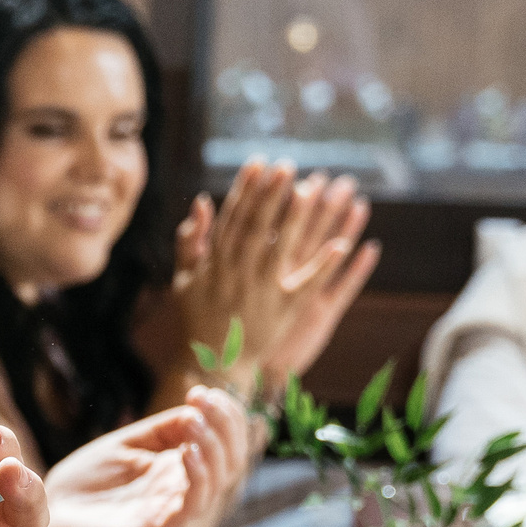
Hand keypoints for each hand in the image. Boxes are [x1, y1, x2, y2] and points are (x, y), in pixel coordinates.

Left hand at [30, 387, 249, 526]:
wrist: (45, 524)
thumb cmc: (84, 486)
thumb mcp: (125, 446)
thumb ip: (161, 430)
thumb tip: (197, 408)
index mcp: (178, 470)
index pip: (224, 443)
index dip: (225, 415)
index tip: (202, 391)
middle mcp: (182, 492)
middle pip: (231, 461)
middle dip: (226, 425)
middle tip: (205, 399)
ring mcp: (172, 514)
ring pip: (218, 483)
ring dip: (213, 446)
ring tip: (194, 419)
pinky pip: (192, 508)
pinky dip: (198, 478)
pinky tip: (186, 451)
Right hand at [136, 160, 378, 396]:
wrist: (210, 363)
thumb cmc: (196, 318)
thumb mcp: (184, 278)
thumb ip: (190, 239)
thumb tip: (201, 200)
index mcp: (214, 263)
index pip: (233, 217)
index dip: (247, 189)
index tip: (259, 163)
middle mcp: (237, 274)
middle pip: (258, 227)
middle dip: (273, 195)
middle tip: (288, 166)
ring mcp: (261, 292)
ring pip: (282, 249)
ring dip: (298, 219)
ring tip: (313, 190)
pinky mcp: (283, 312)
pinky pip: (306, 286)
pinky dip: (323, 267)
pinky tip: (342, 245)